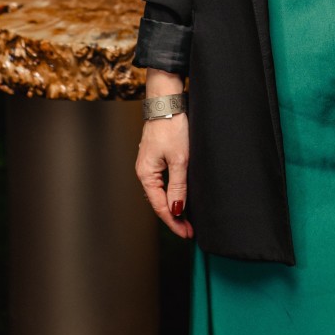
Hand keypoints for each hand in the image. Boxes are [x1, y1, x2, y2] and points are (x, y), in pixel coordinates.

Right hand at [135, 113, 193, 238]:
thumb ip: (178, 185)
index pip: (160, 207)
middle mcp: (144, 171)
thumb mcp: (179, 159)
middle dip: (174, 217)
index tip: (187, 234)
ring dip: (173, 205)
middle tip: (189, 230)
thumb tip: (176, 210)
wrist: (166, 100)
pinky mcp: (156, 155)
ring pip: (160, 191)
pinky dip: (172, 191)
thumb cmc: (171, 127)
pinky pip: (162, 180)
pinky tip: (180, 195)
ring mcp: (149, 163)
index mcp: (146, 175)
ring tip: (187, 218)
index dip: (174, 223)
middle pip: (159, 201)